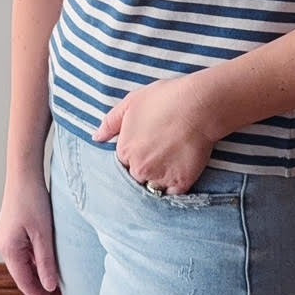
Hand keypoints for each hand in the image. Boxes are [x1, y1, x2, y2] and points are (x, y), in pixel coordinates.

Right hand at [0, 174, 62, 294]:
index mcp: (9, 250)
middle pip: (23, 277)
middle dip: (41, 291)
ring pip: (23, 267)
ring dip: (39, 278)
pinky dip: (36, 265)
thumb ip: (46, 262)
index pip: (25, 284)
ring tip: (57, 288)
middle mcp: (3, 247)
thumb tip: (50, 287)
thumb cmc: (33, 200)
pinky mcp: (11, 232)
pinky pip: (24, 255)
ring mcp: (6, 239)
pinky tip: (48, 267)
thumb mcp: (43, 234)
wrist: (23, 174)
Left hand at [92, 73, 220, 194]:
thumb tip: (96, 138)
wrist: (199, 105)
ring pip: (153, 188)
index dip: (133, 157)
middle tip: (159, 156)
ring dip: (158, 182)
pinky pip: (172, 195)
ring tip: (169, 166)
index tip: (145, 149)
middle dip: (144, 170)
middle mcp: (139, 168)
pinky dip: (174, 189)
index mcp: (125, 151)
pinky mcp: (181, 183)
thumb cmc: (165, 99)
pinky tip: (179, 175)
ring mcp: (160, 177)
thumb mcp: (131, 102)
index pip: (122, 164)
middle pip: (136, 178)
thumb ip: (110, 122)